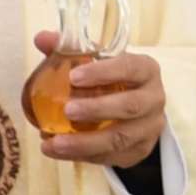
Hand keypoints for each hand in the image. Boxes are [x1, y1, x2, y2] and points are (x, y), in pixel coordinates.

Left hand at [35, 33, 166, 167]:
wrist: (135, 112)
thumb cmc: (112, 81)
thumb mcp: (96, 63)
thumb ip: (70, 50)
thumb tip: (41, 38)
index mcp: (146, 70)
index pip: (131, 68)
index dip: (104, 72)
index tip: (74, 76)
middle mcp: (154, 98)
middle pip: (131, 106)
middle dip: (97, 109)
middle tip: (67, 110)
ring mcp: (149, 128)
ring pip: (120, 138)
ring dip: (85, 143)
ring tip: (54, 143)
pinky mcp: (139, 151)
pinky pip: (111, 157)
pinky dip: (82, 156)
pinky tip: (58, 151)